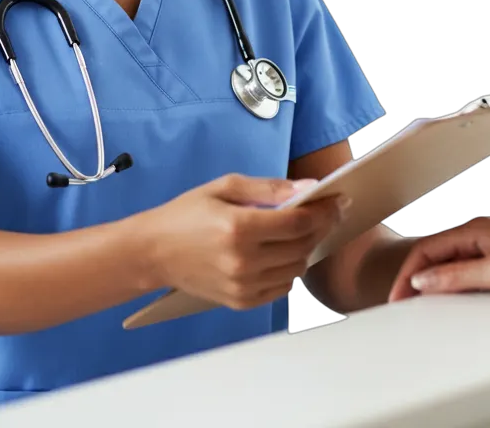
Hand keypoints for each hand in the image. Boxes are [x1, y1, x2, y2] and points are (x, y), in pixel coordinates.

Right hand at [143, 173, 347, 310]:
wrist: (153, 252)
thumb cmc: (186, 214)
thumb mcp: (225, 187)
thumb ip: (269, 188)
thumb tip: (307, 188)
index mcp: (239, 227)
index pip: (298, 222)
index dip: (323, 210)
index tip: (337, 200)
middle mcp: (244, 261)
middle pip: (302, 246)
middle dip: (320, 226)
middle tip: (327, 212)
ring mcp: (243, 286)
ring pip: (296, 269)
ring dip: (306, 248)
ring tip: (301, 231)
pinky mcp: (241, 302)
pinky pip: (281, 287)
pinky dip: (289, 269)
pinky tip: (282, 252)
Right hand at [387, 217, 489, 302]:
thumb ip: (458, 276)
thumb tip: (424, 280)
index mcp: (474, 232)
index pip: (426, 250)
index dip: (408, 274)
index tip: (398, 296)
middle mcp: (483, 238)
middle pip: (437, 257)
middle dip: (417, 279)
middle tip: (405, 303)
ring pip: (455, 267)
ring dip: (438, 284)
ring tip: (426, 304)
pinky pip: (473, 275)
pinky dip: (459, 288)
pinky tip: (462, 302)